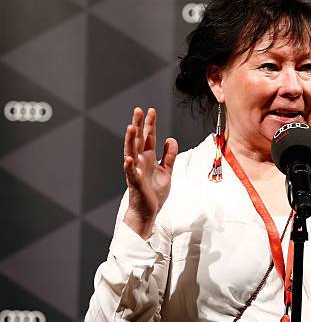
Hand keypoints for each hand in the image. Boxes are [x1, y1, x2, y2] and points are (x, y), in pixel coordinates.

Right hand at [123, 107, 177, 238]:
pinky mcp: (135, 184)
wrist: (148, 211)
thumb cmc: (154, 192)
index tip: (151, 110)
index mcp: (149, 158)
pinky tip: (129, 159)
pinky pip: (131, 174)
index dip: (150, 124)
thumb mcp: (167, 171)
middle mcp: (140, 162)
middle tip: (138, 110)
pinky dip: (129, 166)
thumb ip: (169, 156)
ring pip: (131, 152)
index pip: (149, 137)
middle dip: (138, 125)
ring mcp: (136, 171)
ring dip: (130, 140)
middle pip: (138, 140)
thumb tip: (171, 139)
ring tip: (130, 127)